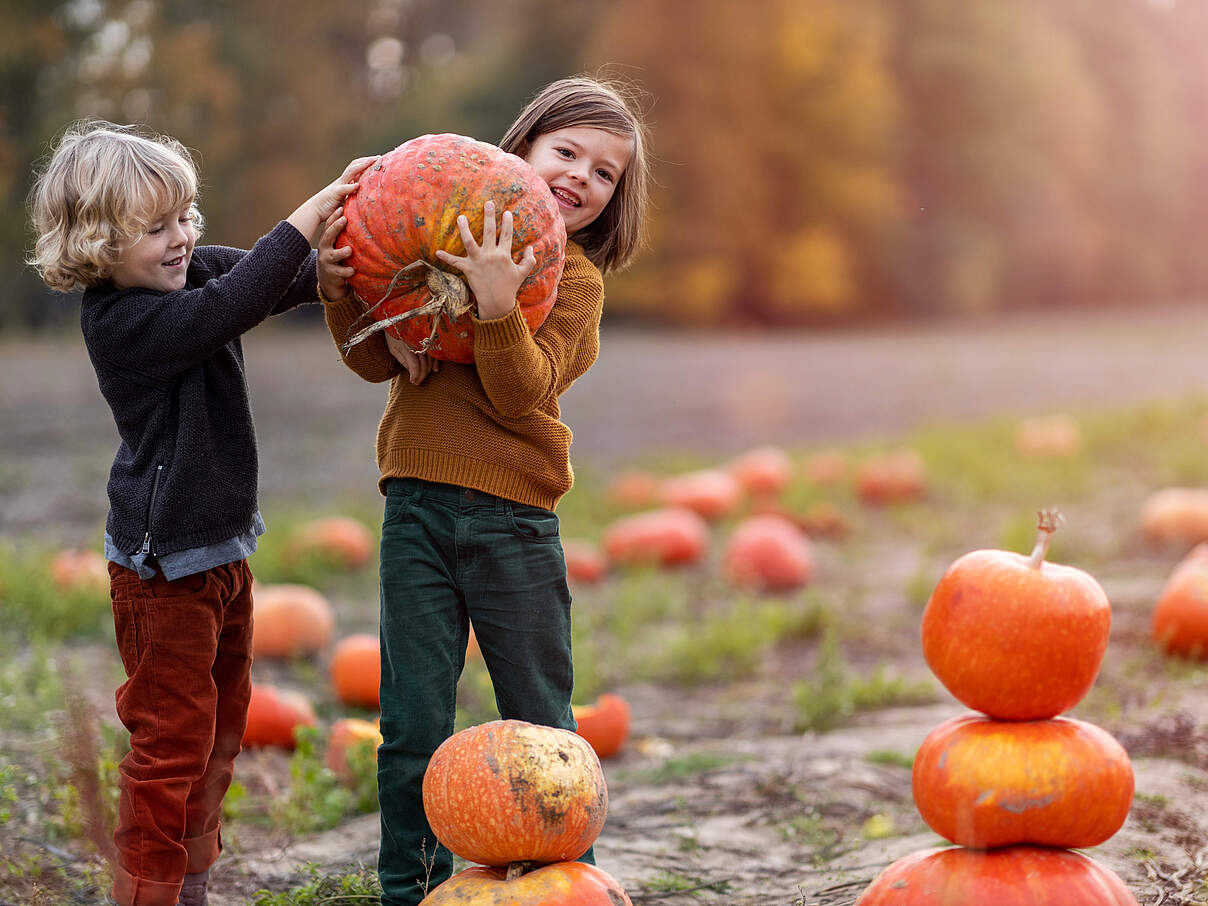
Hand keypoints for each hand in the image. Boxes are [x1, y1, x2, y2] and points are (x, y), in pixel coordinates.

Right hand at [289, 154, 379, 241]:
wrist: (314, 210)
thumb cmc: (330, 207)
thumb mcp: (345, 200)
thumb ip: (353, 195)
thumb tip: (363, 195)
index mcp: (345, 182)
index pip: (356, 168)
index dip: (366, 162)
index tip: (378, 159)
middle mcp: (342, 181)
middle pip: (354, 166)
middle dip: (366, 160)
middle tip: (379, 157)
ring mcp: (338, 186)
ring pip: (350, 172)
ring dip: (361, 166)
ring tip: (371, 162)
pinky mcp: (334, 194)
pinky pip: (343, 189)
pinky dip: (350, 186)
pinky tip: (357, 185)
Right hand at [318, 209, 354, 300]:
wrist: (328, 279)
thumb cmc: (338, 257)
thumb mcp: (339, 244)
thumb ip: (345, 234)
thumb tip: (358, 214)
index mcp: (327, 239)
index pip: (328, 225)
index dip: (333, 216)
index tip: (341, 208)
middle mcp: (325, 248)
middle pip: (327, 236)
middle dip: (335, 227)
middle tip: (344, 220)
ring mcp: (327, 261)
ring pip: (333, 255)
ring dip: (341, 252)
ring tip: (349, 250)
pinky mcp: (331, 273)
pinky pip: (339, 272)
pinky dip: (346, 271)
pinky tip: (353, 270)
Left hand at [385, 331, 439, 384]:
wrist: (399, 318)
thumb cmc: (394, 334)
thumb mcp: (394, 348)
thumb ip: (403, 360)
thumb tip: (412, 372)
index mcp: (406, 346)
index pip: (414, 364)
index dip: (415, 375)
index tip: (413, 381)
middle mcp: (418, 344)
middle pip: (424, 364)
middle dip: (421, 375)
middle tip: (417, 382)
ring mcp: (425, 341)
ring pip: (430, 360)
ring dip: (427, 371)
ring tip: (421, 377)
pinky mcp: (431, 339)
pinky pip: (436, 353)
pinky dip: (436, 362)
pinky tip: (435, 370)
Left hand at [435, 201, 535, 319]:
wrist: (497, 303)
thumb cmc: (510, 287)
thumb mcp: (523, 273)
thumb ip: (529, 260)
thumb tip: (531, 248)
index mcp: (504, 255)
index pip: (507, 234)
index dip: (507, 223)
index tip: (506, 212)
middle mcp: (491, 255)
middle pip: (489, 232)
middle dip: (489, 216)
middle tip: (488, 203)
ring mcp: (478, 261)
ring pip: (469, 241)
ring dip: (464, 228)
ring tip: (461, 216)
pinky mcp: (468, 269)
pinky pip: (455, 262)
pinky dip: (446, 257)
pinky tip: (437, 252)